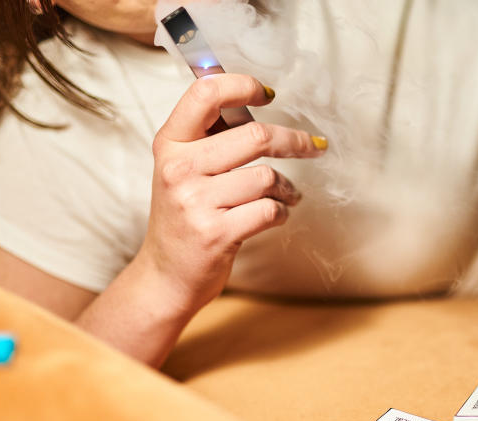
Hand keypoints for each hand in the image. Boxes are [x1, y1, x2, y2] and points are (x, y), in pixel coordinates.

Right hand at [137, 73, 325, 314]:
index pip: (205, 94)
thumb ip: (209, 138)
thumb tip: (253, 101)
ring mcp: (196, 202)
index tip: (267, 94)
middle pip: (254, 136)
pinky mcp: (216, 234)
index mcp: (170, 144)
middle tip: (312, 146)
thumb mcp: (182, 170)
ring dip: (287, 187)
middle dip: (293, 141)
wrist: (165, 276)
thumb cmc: (183, 218)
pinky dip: (281, 212)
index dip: (242, 86)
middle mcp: (179, 169)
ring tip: (288, 195)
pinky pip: (269, 210)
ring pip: (266, 177)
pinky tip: (276, 214)